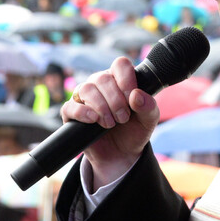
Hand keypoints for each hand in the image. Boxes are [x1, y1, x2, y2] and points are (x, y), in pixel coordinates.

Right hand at [60, 56, 159, 190]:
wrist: (121, 155)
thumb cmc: (134, 132)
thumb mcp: (148, 120)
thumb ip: (148, 106)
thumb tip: (136, 95)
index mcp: (120, 80)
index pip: (120, 65)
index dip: (126, 80)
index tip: (131, 99)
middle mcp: (100, 85)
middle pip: (102, 78)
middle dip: (116, 100)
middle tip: (123, 118)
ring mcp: (84, 98)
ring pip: (86, 89)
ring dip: (101, 107)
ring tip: (110, 123)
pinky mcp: (72, 113)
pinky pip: (70, 106)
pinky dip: (82, 112)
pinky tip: (94, 120)